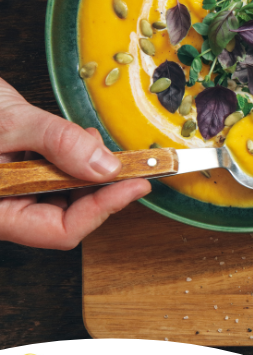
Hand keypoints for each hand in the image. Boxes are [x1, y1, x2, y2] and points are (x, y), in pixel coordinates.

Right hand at [0, 78, 149, 249]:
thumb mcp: (8, 123)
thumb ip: (57, 142)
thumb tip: (105, 166)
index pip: (60, 231)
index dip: (103, 209)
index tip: (137, 184)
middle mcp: (4, 208)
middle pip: (68, 216)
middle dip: (100, 188)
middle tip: (129, 162)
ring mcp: (12, 192)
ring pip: (65, 195)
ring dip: (87, 170)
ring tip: (85, 140)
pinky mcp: (18, 175)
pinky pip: (55, 176)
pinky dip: (73, 158)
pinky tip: (73, 139)